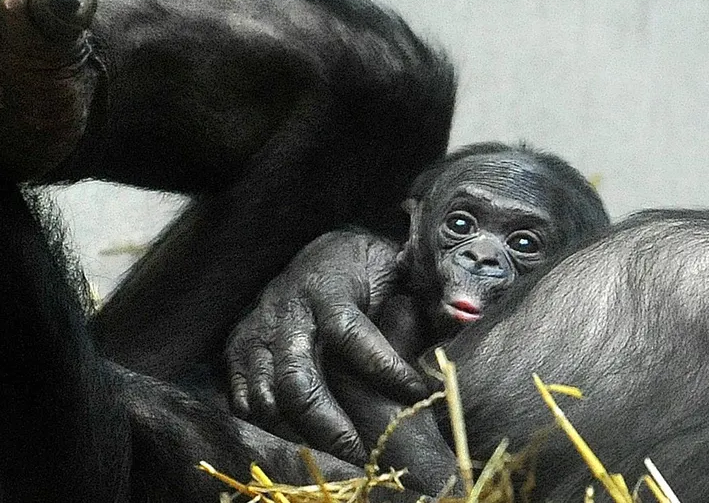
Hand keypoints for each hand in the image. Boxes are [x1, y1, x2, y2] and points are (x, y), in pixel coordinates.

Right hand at [225, 229, 428, 462]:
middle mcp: (287, 309)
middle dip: (328, 423)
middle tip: (361, 454)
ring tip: (335, 455)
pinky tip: (302, 440)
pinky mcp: (238, 348)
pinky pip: (244, 399)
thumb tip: (469, 314)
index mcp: (329, 287)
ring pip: (267, 395)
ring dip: (299, 432)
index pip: (350, 333)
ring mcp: (258, 330)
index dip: (383, 366)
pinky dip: (270, 426)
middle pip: (297, 378)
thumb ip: (431, 297)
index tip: (416, 391)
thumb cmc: (369, 271)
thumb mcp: (401, 273)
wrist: (319, 253)